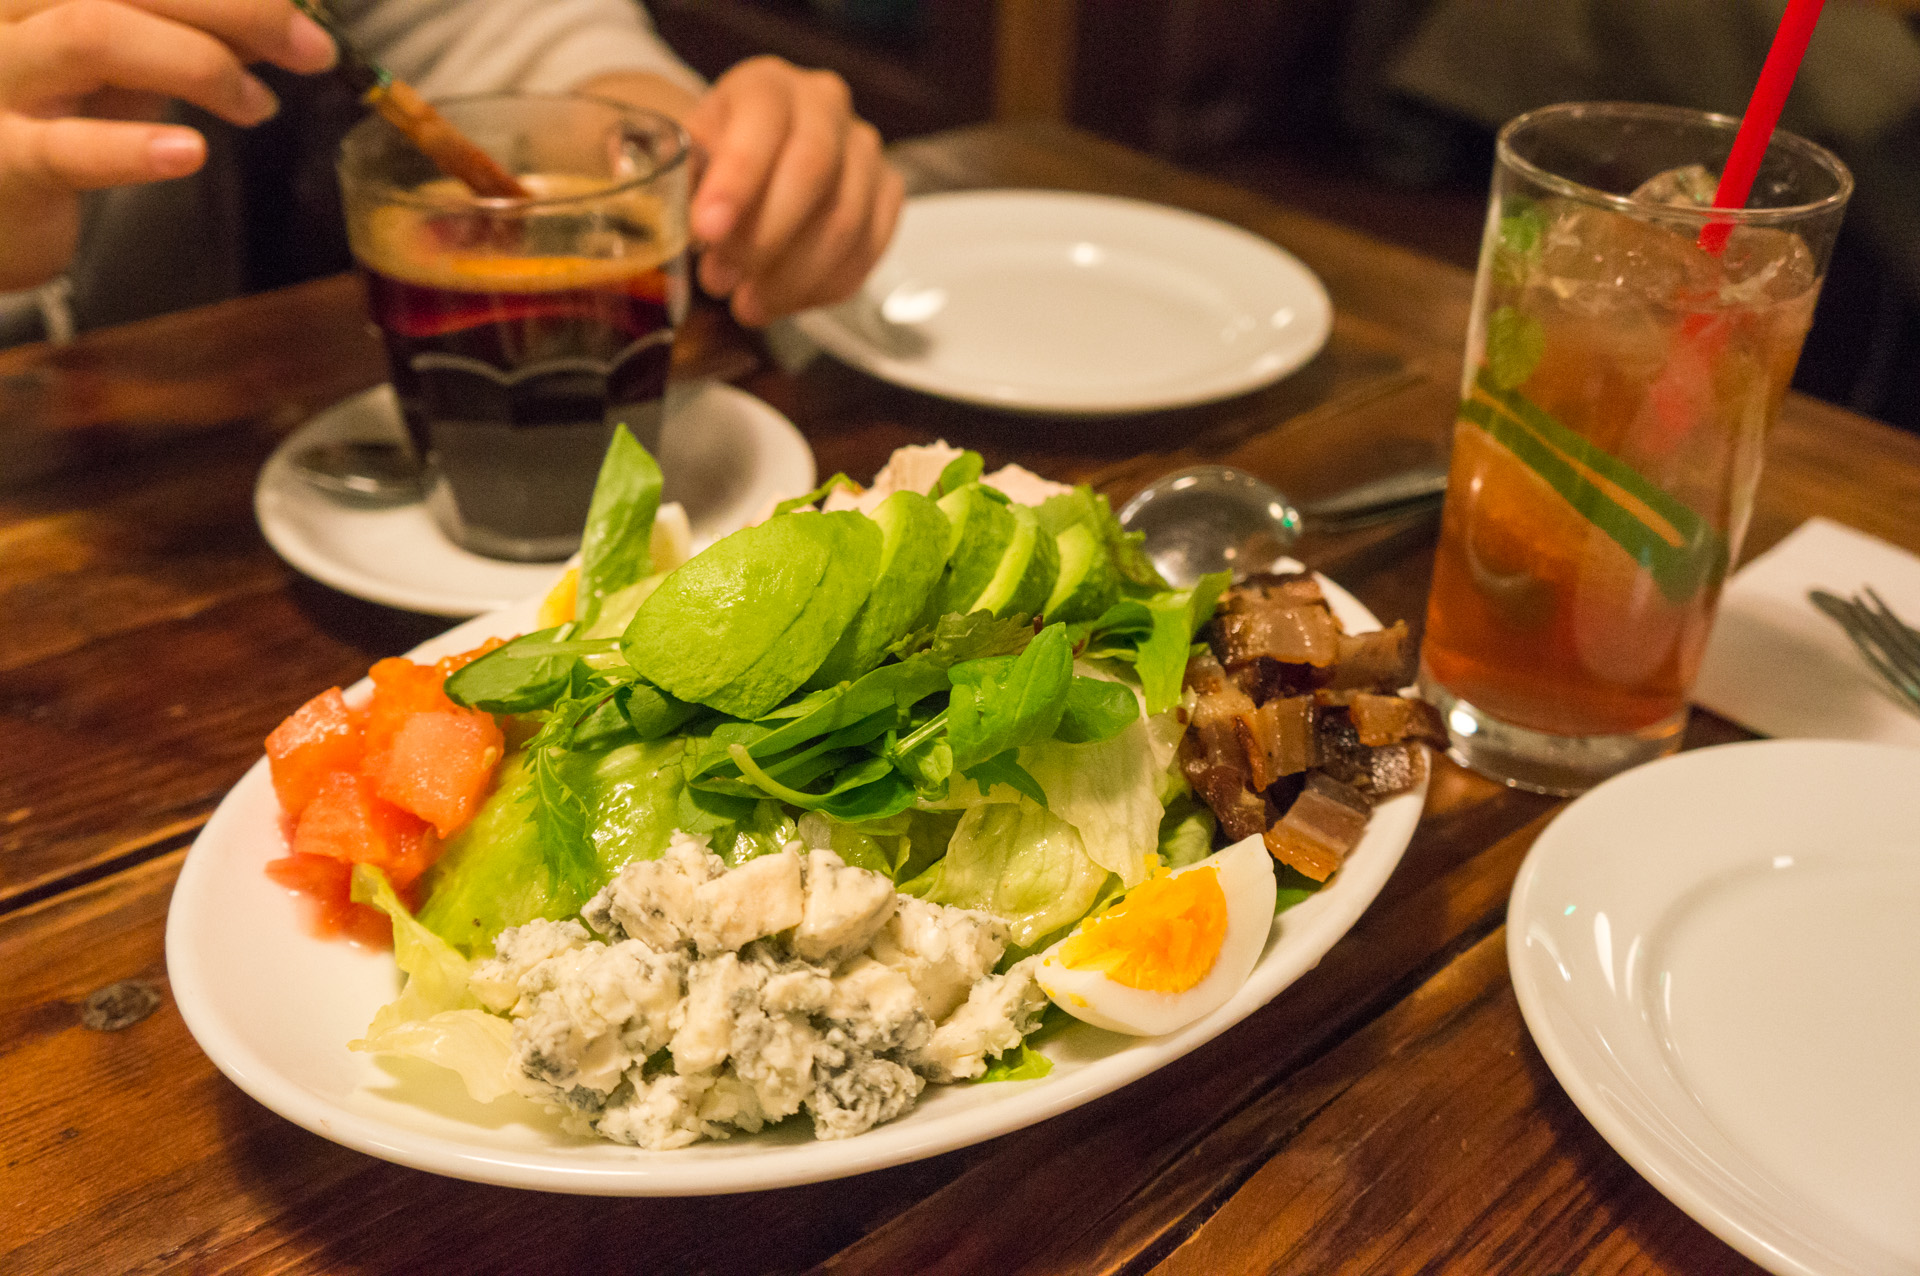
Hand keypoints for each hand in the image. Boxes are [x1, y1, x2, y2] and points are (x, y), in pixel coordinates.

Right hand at [0, 0, 335, 290]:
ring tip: (258, 104)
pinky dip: (133, 148)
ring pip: (94, 34)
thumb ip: (190, 34)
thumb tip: (280, 20)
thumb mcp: (126, 61)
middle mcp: (5, 7)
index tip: (299, 8)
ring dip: (200, 63)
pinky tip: (189, 152)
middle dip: (238, 6)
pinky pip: (65, 148)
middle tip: (310, 48)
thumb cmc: (54, 116)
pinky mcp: (1, 158)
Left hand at [685, 56, 902, 326]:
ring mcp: (864, 150)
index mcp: (768, 85)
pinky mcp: (888, 193)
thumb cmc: (718, 159)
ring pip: (846, 221)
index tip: (706, 231)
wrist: (756, 158)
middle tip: (720, 280)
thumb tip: (682, 228)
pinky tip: (785, 301)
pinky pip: (868, 249)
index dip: (736, 182)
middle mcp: (825, 106)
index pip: (763, 125)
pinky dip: (824, 287)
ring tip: (746, 304)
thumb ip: (684, 186)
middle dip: (764, 238)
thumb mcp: (687, 159)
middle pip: (814, 172)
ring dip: (792, 277)